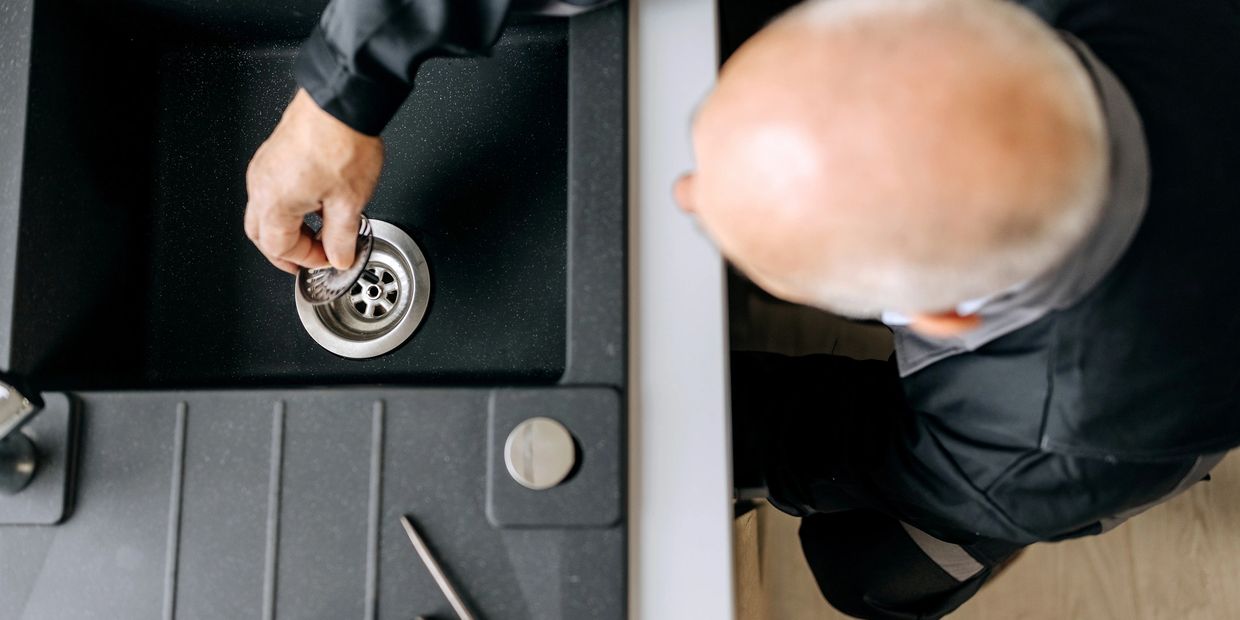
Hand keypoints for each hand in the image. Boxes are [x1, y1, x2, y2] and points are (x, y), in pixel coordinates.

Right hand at [245, 89, 383, 273]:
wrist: (342, 101)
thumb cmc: (342, 142)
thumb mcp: (350, 203)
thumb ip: (342, 238)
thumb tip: (340, 256)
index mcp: (274, 204)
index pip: (281, 249)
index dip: (308, 260)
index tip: (331, 259)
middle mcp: (261, 185)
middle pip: (262, 234)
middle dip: (287, 251)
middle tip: (311, 258)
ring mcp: (264, 166)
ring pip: (264, 211)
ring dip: (287, 228)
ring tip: (317, 233)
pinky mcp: (273, 153)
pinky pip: (271, 189)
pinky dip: (288, 207)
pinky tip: (313, 204)